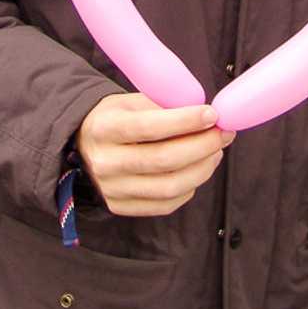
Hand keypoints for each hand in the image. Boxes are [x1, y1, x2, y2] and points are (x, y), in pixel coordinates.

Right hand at [76, 93, 234, 216]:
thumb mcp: (132, 102)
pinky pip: (165, 204)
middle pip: (164, 160)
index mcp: (105, 128)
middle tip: (223, 134)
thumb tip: (206, 118)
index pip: (150, 127)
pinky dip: (189, 187)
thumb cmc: (116, 117)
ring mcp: (112, 189)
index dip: (185, 121)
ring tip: (215, 151)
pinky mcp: (120, 207)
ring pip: (169, 186)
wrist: (84, 144)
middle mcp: (105, 162)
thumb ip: (165, 108)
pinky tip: (197, 170)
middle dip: (202, 146)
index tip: (212, 114)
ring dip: (202, 169)